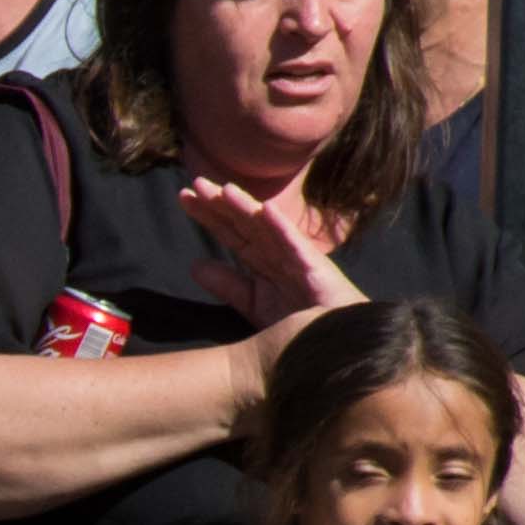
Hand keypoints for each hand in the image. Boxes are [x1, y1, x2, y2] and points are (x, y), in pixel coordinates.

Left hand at [181, 180, 364, 315]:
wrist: (339, 342)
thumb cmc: (300, 322)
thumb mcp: (253, 304)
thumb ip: (227, 285)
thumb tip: (194, 265)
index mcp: (264, 260)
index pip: (232, 231)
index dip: (209, 214)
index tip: (185, 197)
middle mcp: (279, 253)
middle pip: (246, 223)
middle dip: (221, 203)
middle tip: (195, 182)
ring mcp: (299, 258)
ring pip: (268, 228)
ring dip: (247, 207)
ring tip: (224, 190)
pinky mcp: (317, 270)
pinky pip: (297, 246)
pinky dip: (282, 227)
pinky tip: (267, 211)